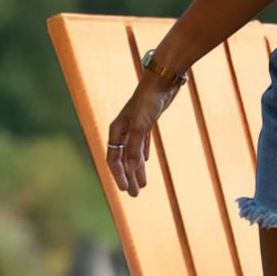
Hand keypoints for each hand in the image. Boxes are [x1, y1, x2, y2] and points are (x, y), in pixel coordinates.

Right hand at [106, 74, 182, 196]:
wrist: (162, 80)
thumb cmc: (149, 101)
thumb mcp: (142, 126)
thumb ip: (135, 148)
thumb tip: (130, 170)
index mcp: (116, 130)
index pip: (114, 158)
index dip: (119, 175)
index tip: (126, 190)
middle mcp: (123, 129)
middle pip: (122, 159)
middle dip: (128, 177)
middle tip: (134, 195)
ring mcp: (135, 126)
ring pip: (133, 153)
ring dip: (137, 169)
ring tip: (142, 185)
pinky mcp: (147, 122)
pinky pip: (141, 143)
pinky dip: (142, 155)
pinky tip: (145, 162)